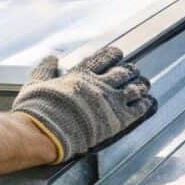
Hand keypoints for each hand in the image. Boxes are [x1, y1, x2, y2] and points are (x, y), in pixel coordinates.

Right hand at [11, 46, 155, 163]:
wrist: (45, 131)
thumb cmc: (38, 109)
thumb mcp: (36, 83)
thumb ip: (45, 69)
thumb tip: (51, 57)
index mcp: (81, 74)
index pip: (102, 59)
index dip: (112, 55)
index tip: (118, 54)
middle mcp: (98, 84)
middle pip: (121, 72)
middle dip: (128, 71)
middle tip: (133, 70)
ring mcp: (110, 101)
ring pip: (133, 88)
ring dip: (139, 85)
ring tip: (144, 84)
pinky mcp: (117, 120)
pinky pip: (137, 109)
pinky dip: (144, 104)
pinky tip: (148, 102)